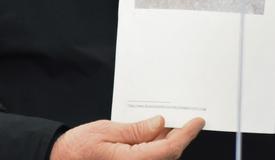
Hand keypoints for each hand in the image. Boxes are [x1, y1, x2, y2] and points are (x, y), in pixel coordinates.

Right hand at [49, 116, 204, 159]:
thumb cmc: (76, 148)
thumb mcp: (105, 130)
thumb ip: (135, 130)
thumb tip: (159, 124)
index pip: (168, 149)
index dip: (186, 135)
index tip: (197, 122)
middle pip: (167, 155)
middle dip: (180, 137)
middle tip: (189, 119)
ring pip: (160, 158)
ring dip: (168, 142)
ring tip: (171, 123)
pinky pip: (149, 159)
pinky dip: (156, 147)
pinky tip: (155, 135)